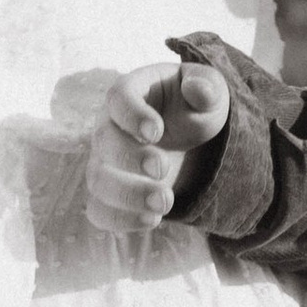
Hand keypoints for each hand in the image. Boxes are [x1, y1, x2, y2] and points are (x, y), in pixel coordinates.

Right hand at [85, 57, 231, 228]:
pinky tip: (152, 219)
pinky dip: (120, 219)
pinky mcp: (108, 193)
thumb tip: (198, 88)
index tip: (157, 132)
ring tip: (165, 201)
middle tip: (164, 169)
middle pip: (104, 140)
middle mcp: (109, 125)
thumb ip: (206, 87)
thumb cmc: (193, 107)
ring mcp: (105, 161)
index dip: (132, 115)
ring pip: (98, 180)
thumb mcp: (208, 92)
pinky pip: (99, 210)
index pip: (118, 97)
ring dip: (128, 195)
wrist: (188, 139)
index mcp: (131, 92)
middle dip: (131, 158)